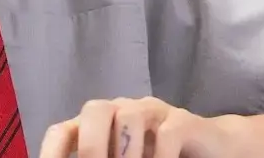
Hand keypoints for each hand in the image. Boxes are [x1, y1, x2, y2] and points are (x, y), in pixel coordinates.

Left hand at [37, 97, 235, 157]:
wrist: (210, 148)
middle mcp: (122, 111)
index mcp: (100, 126)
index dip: (53, 153)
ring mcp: (153, 112)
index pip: (63, 131)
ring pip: (130, 115)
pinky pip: (167, 132)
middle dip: (92, 146)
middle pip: (95, 109)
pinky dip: (160, 156)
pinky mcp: (183, 120)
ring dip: (128, 152)